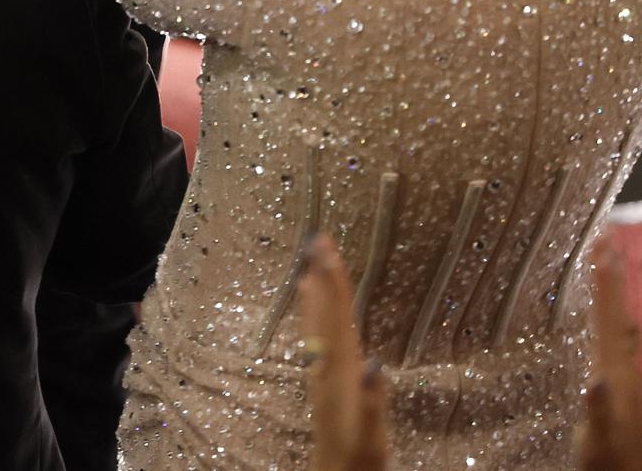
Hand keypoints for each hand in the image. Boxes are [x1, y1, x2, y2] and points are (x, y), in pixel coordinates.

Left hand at [298, 234, 387, 470]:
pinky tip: (313, 312)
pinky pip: (317, 339)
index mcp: (340, 373)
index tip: (326, 247)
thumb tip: (377, 364)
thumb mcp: (372, 435)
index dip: (333, 281)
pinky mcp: (323, 384)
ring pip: (317, 323)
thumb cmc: (359, 460)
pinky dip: (315, 318)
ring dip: (316, 292)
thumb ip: (374, 401)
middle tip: (316, 238)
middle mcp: (326, 367)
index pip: (337, 317)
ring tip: (309, 264)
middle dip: (323, 275)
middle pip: (324, 312)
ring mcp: (322, 374)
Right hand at [579, 234, 641, 470]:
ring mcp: (624, 375)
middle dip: (612, 276)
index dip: (604, 281)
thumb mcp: (599, 441)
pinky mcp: (619, 385)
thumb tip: (595, 381)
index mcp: (616, 373)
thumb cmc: (610, 463)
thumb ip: (598, 412)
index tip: (601, 244)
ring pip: (622, 325)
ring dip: (615, 292)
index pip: (608, 318)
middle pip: (618, 313)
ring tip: (609, 261)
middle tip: (605, 240)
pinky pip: (616, 342)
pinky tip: (604, 312)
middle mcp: (624, 367)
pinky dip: (611, 320)